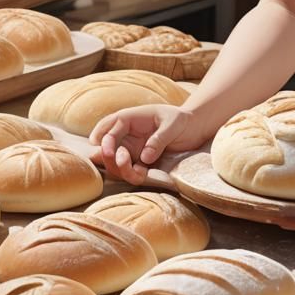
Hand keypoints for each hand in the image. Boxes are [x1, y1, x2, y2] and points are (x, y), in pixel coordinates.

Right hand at [89, 105, 205, 184]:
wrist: (192, 128)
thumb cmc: (181, 120)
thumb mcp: (173, 124)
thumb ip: (159, 139)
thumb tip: (144, 158)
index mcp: (128, 119)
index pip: (107, 131)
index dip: (107, 143)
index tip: (115, 154)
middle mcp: (124, 134)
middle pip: (102, 148)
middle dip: (109, 159)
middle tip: (124, 162)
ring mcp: (129, 149)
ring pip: (113, 163)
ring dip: (121, 170)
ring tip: (139, 171)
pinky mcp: (136, 161)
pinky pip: (126, 171)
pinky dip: (131, 175)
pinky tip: (144, 173)